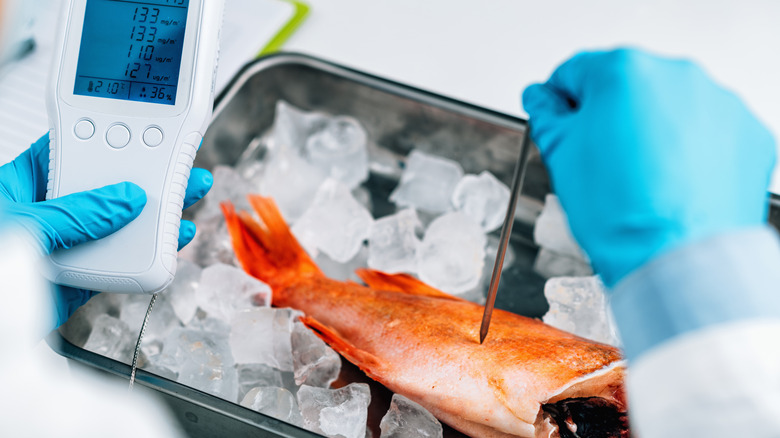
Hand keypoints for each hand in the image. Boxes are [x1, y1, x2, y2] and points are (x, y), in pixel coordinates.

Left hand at [0, 134, 212, 327]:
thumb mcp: (22, 224)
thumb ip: (77, 213)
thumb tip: (123, 200)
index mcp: (22, 185)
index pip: (70, 151)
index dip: (107, 139)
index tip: (144, 132)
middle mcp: (47, 213)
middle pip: (105, 188)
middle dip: (146, 177)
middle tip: (181, 166)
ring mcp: (65, 246)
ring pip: (119, 226)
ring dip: (157, 215)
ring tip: (188, 196)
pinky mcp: (78, 279)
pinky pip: (120, 263)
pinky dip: (149, 254)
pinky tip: (171, 240)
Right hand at [523, 48, 775, 286]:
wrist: (675, 259)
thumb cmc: (620, 213)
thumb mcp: (560, 156)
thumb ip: (546, 115)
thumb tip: (542, 100)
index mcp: (623, 72)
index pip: (576, 73)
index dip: (562, 103)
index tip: (565, 126)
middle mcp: (676, 76)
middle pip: (627, 86)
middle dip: (611, 118)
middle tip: (602, 163)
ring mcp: (717, 102)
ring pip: (669, 107)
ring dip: (652, 132)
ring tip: (640, 178)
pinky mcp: (746, 132)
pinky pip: (708, 131)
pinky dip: (690, 151)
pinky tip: (672, 182)